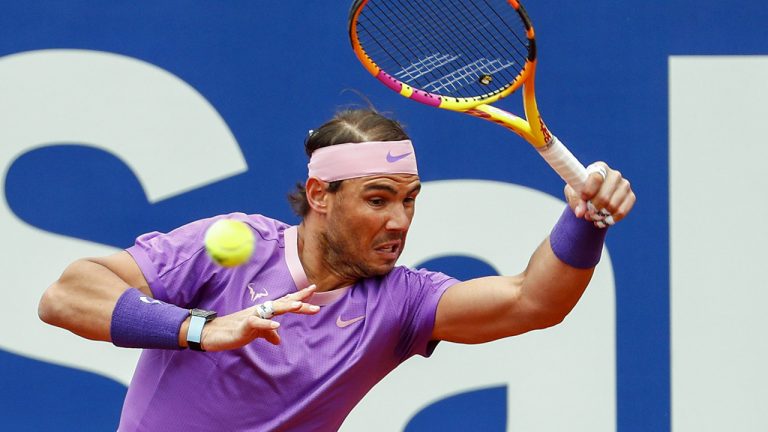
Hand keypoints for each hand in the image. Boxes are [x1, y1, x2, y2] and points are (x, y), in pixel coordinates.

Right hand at [198, 284, 319, 350]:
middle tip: (316, 306)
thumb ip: (267, 334)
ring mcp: (253, 316)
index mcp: (265, 311)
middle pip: (283, 304)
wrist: (214, 334)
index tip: (314, 290)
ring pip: (272, 309)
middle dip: (300, 303)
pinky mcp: (244, 325)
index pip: (285, 301)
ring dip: (286, 307)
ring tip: (299, 307)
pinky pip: (257, 323)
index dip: (299, 296)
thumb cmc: (235, 331)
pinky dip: (267, 325)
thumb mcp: (255, 333)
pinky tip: (276, 327)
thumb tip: (278, 340)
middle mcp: (261, 310)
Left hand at [564, 162, 635, 225]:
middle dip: (593, 209)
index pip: (596, 177)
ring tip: (593, 217)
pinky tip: (603, 221)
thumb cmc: (581, 191)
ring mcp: (625, 185)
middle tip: (587, 214)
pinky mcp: (631, 196)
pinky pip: (622, 212)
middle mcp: (615, 174)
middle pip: (604, 196)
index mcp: (599, 168)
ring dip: (601, 216)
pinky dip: (610, 220)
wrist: (593, 196)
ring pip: (613, 206)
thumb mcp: (573, 193)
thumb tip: (580, 212)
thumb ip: (575, 200)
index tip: (583, 198)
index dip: (588, 190)